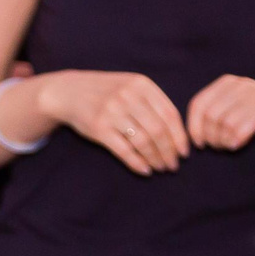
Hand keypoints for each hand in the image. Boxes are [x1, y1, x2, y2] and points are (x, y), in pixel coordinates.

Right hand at [34, 70, 188, 174]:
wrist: (70, 92)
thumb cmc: (107, 92)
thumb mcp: (131, 87)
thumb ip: (152, 102)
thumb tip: (176, 133)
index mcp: (142, 85)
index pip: (169, 114)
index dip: (179, 136)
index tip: (184, 152)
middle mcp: (128, 96)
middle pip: (158, 130)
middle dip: (169, 151)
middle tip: (173, 166)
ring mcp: (113, 112)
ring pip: (142, 141)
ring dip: (155, 158)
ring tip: (160, 168)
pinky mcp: (99, 128)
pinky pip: (123, 150)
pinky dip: (136, 162)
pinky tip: (144, 170)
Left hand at [186, 77, 254, 152]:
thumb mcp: (238, 106)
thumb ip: (217, 113)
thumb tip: (193, 135)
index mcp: (227, 83)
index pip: (198, 104)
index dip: (193, 127)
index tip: (199, 143)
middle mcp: (239, 86)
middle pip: (208, 117)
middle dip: (209, 137)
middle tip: (218, 147)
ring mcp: (253, 96)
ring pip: (223, 124)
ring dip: (221, 141)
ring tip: (229, 145)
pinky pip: (240, 128)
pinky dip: (235, 140)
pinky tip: (237, 145)